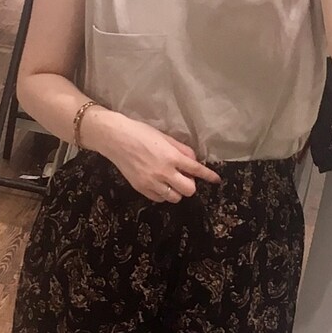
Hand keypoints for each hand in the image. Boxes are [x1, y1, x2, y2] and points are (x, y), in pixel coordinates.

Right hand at [86, 109, 221, 201]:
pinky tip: (160, 185)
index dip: (209, 176)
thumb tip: (193, 160)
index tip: (216, 180)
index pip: (196, 170)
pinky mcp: (141, 188)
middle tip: (184, 176)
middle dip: (190, 184)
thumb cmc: (140, 133)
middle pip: (189, 190)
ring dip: (177, 191)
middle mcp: (163, 172)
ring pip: (175, 198)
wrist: (116, 138)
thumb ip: (181, 149)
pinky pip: (160, 199)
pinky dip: (164, 194)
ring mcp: (151, 183)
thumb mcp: (165, 137)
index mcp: (171, 157)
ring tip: (171, 181)